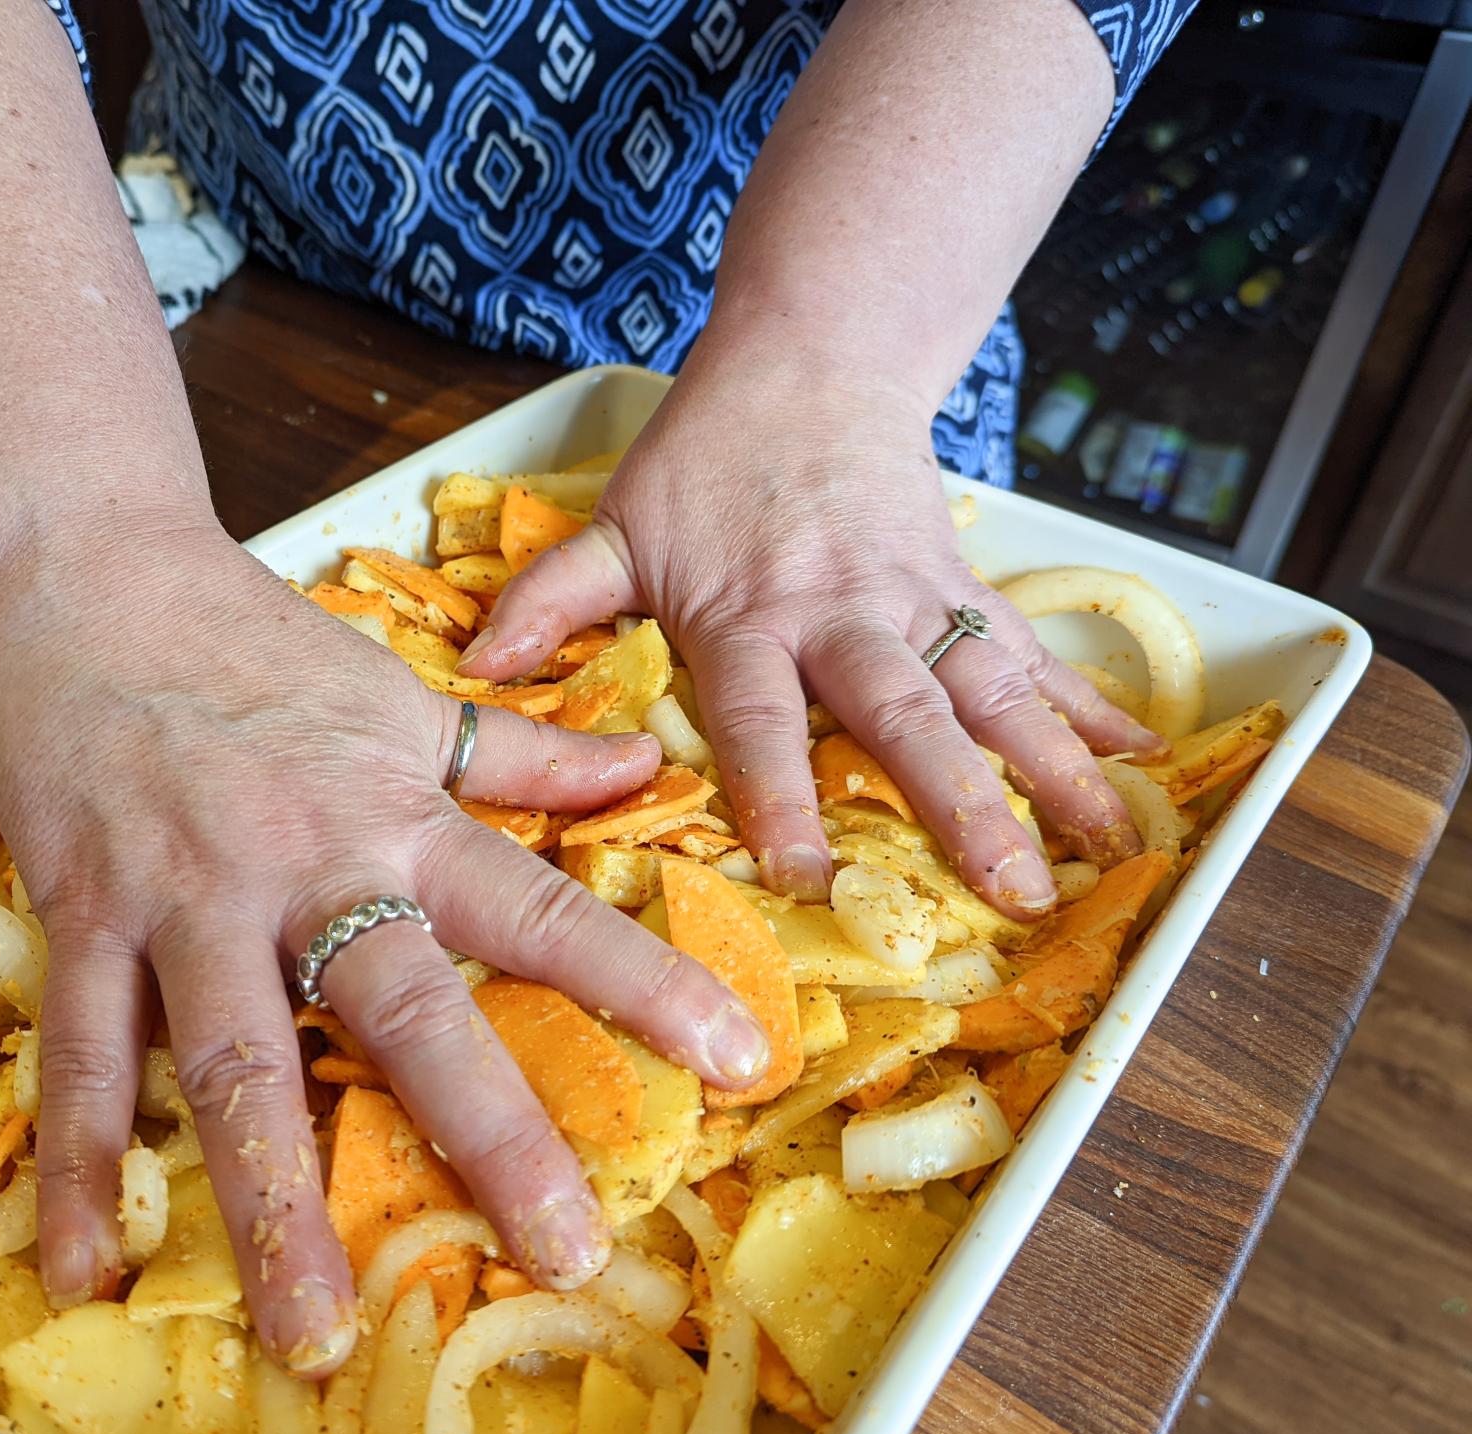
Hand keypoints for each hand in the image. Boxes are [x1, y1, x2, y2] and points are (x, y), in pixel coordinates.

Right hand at [0, 525, 770, 1374]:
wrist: (85, 573)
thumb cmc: (251, 636)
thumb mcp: (401, 691)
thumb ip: (522, 749)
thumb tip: (646, 773)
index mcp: (398, 809)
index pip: (542, 906)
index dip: (644, 983)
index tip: (736, 1061)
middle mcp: (305, 864)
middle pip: (406, 1012)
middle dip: (491, 1132)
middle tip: (562, 1252)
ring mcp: (189, 899)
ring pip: (239, 1064)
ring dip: (275, 1205)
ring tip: (312, 1329)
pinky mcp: (85, 916)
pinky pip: (84, 1053)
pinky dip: (79, 1161)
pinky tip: (84, 1260)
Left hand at [460, 343, 1164, 918]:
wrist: (810, 356)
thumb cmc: (704, 461)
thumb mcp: (615, 525)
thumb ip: (551, 602)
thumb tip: (474, 674)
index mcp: (748, 617)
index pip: (764, 719)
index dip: (782, 795)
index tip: (805, 874)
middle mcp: (843, 617)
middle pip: (907, 716)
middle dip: (962, 804)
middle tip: (1010, 891)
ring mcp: (918, 601)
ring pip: (993, 691)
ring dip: (1053, 769)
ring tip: (1107, 844)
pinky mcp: (965, 585)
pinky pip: (1032, 653)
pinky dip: (1091, 706)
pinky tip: (1145, 763)